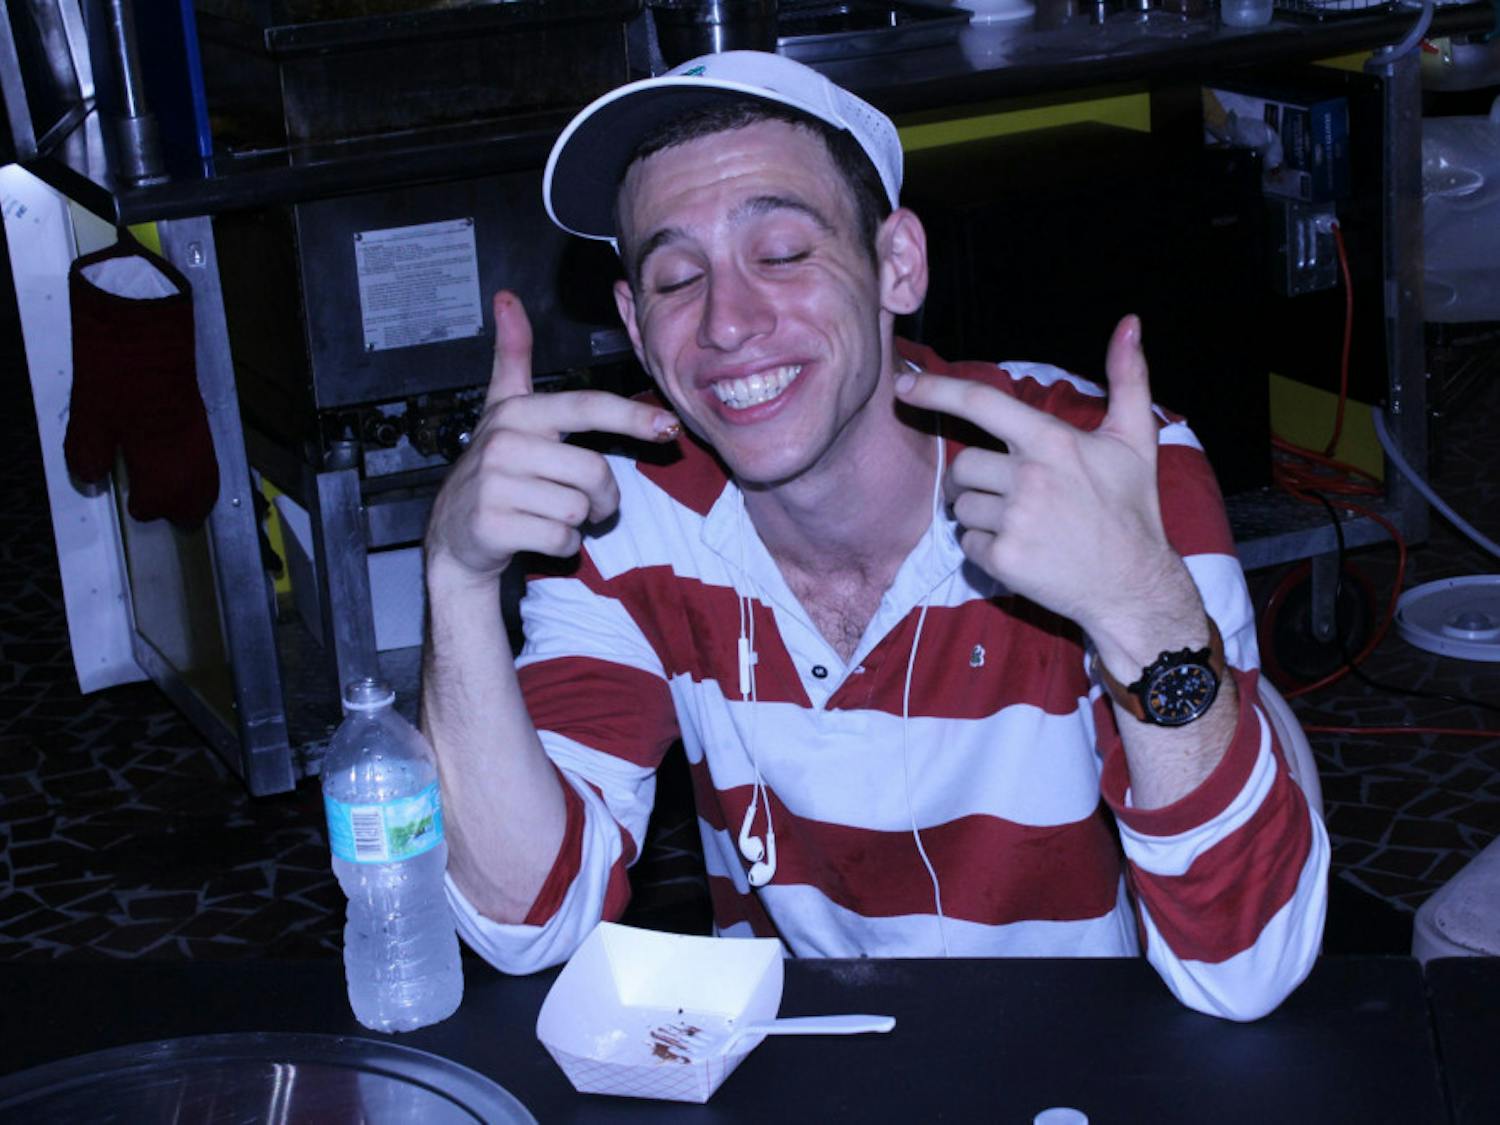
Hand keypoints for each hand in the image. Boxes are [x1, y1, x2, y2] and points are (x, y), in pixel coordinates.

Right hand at [425, 291, 678, 587]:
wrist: (453, 536)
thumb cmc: (493, 470)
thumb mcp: (501, 410)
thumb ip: (512, 357)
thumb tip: (507, 299)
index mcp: (517, 412)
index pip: (587, 407)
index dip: (632, 416)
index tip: (668, 426)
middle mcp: (503, 443)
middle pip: (594, 470)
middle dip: (604, 496)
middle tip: (589, 503)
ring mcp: (495, 486)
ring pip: (579, 508)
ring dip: (580, 522)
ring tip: (554, 516)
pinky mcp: (494, 527)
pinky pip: (562, 539)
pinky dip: (563, 546)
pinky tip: (539, 536)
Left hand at [894, 315, 1194, 649]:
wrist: (1134, 585)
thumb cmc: (1131, 509)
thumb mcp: (1136, 440)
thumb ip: (1128, 378)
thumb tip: (1131, 322)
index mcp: (1052, 442)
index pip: (981, 403)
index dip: (936, 390)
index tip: (902, 384)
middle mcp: (1030, 477)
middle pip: (962, 465)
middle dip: (974, 479)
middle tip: (1008, 493)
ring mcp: (1015, 520)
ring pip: (962, 507)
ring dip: (980, 514)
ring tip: (1022, 523)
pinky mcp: (1004, 559)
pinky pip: (967, 544)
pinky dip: (985, 548)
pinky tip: (1021, 550)